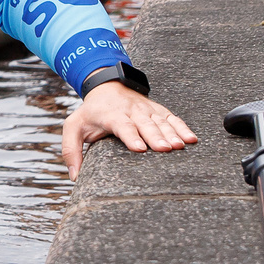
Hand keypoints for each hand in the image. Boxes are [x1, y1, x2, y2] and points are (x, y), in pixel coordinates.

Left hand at [61, 82, 197, 176]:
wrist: (107, 86)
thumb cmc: (90, 112)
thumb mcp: (73, 127)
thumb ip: (71, 151)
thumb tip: (74, 177)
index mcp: (111, 115)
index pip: (122, 125)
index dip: (131, 136)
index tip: (140, 148)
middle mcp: (131, 111)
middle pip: (145, 124)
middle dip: (155, 136)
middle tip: (165, 149)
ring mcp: (146, 109)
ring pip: (161, 121)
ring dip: (172, 132)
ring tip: (181, 145)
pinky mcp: (157, 110)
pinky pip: (172, 118)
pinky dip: (182, 127)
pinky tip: (192, 138)